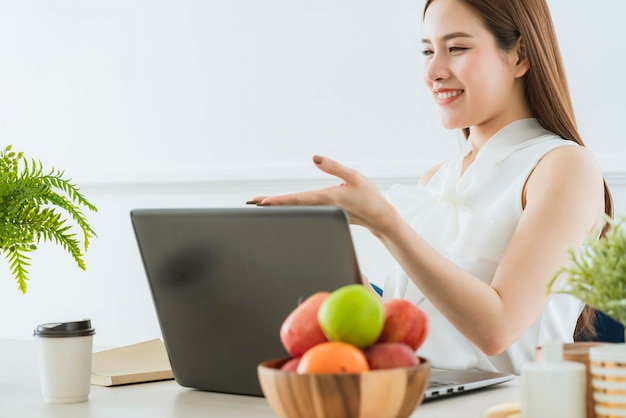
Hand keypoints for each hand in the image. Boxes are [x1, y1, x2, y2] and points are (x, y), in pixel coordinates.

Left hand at [248, 155, 394, 230]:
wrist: (380, 217)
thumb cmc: (369, 196)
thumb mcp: (354, 175)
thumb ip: (333, 166)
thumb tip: (314, 158)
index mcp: (326, 198)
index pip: (297, 200)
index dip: (278, 201)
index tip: (262, 202)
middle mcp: (322, 207)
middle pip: (292, 206)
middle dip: (271, 204)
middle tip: (251, 202)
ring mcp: (323, 212)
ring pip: (296, 209)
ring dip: (279, 206)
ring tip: (260, 202)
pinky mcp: (326, 213)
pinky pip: (304, 211)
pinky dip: (291, 207)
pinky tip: (283, 206)